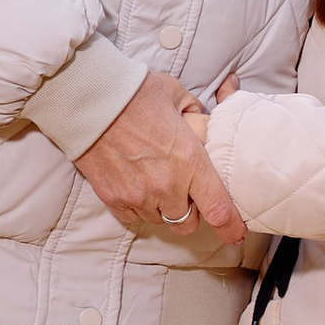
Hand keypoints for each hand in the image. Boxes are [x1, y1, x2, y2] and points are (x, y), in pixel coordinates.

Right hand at [74, 67, 244, 244]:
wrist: (89, 98)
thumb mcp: (177, 95)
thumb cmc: (135, 92)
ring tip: (156, 182)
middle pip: (188, 223)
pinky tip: (136, 185)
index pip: (218, 209)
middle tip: (187, 192)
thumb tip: (203, 124)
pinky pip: (133, 216)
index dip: (231, 226)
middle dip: (192, 212)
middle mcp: (167, 185)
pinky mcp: (113, 198)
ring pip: (160, 220)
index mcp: (190, 161)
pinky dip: (138, 207)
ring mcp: (138, 195)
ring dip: (163, 208)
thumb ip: (196, 116)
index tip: (236, 233)